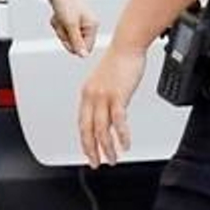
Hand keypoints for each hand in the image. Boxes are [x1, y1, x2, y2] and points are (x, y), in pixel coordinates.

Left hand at [48, 0, 98, 55]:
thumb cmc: (65, 1)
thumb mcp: (70, 24)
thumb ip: (77, 42)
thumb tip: (83, 55)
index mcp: (92, 26)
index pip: (86, 48)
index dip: (74, 46)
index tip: (67, 36)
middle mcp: (87, 25)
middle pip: (74, 43)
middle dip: (64, 35)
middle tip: (63, 24)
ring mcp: (78, 22)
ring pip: (66, 36)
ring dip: (59, 28)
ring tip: (60, 17)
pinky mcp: (69, 20)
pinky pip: (62, 29)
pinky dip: (57, 24)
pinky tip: (57, 15)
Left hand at [78, 44, 145, 168]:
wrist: (127, 46)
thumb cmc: (120, 61)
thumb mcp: (106, 82)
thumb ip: (104, 99)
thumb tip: (109, 115)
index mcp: (86, 94)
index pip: (82, 123)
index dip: (85, 140)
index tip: (89, 152)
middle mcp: (91, 96)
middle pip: (87, 129)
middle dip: (91, 150)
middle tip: (96, 163)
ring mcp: (103, 96)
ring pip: (101, 129)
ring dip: (107, 147)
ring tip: (112, 159)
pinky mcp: (117, 96)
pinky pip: (118, 121)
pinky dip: (121, 136)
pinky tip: (125, 144)